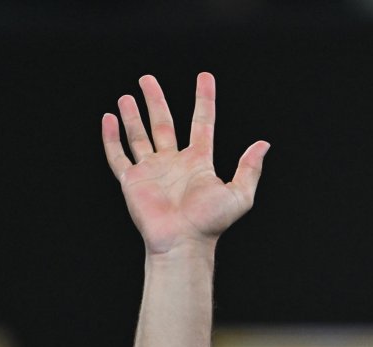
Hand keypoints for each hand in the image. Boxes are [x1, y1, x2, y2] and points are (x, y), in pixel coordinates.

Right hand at [102, 73, 268, 254]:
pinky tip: (108, 119)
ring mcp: (152, 170)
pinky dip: (112, 138)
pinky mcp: (133, 181)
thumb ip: (250, 169)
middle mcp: (174, 162)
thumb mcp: (239, 194)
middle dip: (155, 100)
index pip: (202, 123)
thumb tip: (264, 144)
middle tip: (148, 79)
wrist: (183, 241)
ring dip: (133, 116)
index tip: (205, 77)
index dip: (204, 99)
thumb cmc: (210, 223)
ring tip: (128, 95)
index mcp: (198, 162)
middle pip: (163, 123)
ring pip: (139, 136)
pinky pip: (119, 156)